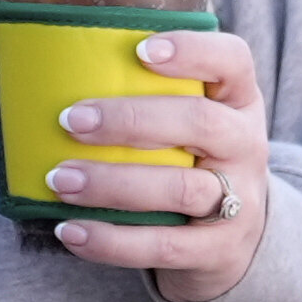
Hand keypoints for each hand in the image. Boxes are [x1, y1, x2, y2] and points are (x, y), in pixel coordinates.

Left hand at [53, 29, 273, 301]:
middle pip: (201, 123)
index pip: (233, 60)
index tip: (140, 50)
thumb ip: (149, 98)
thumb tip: (54, 76)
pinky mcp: (220, 250)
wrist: (234, 241)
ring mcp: (241, 201)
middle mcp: (247, 146)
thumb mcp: (191, 125)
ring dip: (113, 184)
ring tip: (61, 179)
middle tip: (71, 120)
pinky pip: (163, 246)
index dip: (193, 50)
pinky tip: (70, 230)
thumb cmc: (192, 162)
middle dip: (131, 120)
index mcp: (239, 101)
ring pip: (180, 189)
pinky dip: (111, 241)